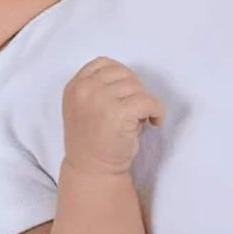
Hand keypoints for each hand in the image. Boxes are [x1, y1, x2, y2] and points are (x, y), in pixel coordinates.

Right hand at [61, 56, 164, 176]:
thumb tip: (130, 80)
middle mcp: (85, 89)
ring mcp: (100, 100)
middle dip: (135, 90)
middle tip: (135, 110)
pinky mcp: (118, 113)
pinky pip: (149, 101)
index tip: (127, 94)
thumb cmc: (92, 141)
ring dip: (145, 102)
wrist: (92, 170)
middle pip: (124, 74)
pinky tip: (154, 122)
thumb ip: (97, 88)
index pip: (103, 63)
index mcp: (75, 86)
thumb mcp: (83, 107)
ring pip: (138, 87)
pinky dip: (157, 111)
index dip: (121, 76)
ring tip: (139, 119)